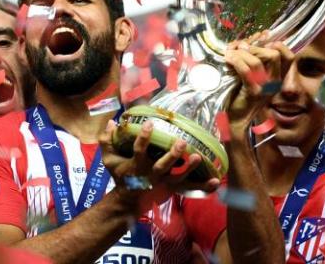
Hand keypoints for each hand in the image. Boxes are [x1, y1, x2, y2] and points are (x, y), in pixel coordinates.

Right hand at [98, 119, 220, 212]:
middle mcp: (152, 174)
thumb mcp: (109, 160)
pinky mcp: (173, 189)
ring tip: (198, 156)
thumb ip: (107, 141)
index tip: (149, 123)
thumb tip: (111, 122)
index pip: (139, 149)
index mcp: (137, 165)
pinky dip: (204, 186)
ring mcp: (164, 183)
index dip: (144, 137)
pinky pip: (190, 188)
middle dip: (173, 154)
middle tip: (181, 142)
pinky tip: (217, 181)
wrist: (128, 201)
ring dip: (190, 168)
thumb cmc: (120, 176)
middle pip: (163, 165)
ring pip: (179, 176)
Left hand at [224, 32, 294, 136]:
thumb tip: (250, 39)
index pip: (289, 57)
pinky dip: (235, 61)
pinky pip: (246, 70)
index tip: (262, 40)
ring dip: (240, 53)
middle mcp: (275, 83)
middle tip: (239, 48)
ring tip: (230, 55)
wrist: (233, 119)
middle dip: (253, 47)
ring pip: (257, 61)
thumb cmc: (239, 94)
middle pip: (273, 54)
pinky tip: (227, 60)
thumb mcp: (250, 74)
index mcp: (277, 77)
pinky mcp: (252, 93)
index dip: (278, 44)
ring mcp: (265, 88)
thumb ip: (253, 58)